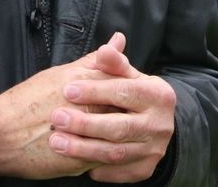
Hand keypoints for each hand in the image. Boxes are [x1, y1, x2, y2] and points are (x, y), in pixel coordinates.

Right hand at [0, 45, 118, 178]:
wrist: (0, 136)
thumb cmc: (26, 102)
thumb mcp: (61, 73)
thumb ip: (95, 59)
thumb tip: (119, 40)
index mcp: (85, 85)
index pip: (124, 82)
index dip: (131, 85)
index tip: (131, 90)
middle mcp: (89, 110)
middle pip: (125, 109)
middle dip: (130, 110)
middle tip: (130, 110)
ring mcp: (87, 137)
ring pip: (119, 136)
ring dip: (121, 132)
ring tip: (116, 129)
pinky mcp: (82, 161)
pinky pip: (106, 157)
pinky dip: (108, 151)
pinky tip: (104, 146)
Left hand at [48, 33, 176, 183]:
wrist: (154, 122)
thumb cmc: (133, 93)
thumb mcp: (128, 75)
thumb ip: (114, 63)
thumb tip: (108, 46)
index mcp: (159, 95)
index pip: (124, 92)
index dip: (95, 91)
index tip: (67, 90)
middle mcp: (161, 124)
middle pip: (119, 127)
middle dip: (85, 124)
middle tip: (57, 118)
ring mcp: (155, 149)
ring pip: (115, 153)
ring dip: (83, 149)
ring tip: (56, 142)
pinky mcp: (146, 168)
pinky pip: (119, 172)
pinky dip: (98, 169)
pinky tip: (76, 162)